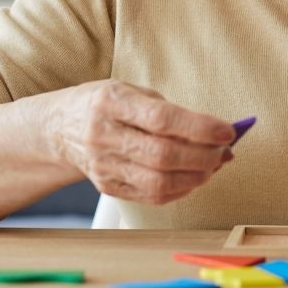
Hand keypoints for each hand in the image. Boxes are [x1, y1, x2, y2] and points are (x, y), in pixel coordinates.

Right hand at [47, 79, 236, 204]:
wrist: (60, 127)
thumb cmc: (107, 104)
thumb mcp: (133, 91)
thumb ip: (172, 111)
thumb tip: (219, 134)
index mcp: (111, 101)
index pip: (160, 118)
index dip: (198, 128)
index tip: (227, 131)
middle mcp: (103, 134)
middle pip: (162, 156)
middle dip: (204, 157)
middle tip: (225, 151)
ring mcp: (102, 165)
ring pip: (159, 182)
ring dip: (196, 177)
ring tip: (213, 165)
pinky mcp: (107, 186)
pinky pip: (151, 196)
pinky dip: (181, 190)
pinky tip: (193, 177)